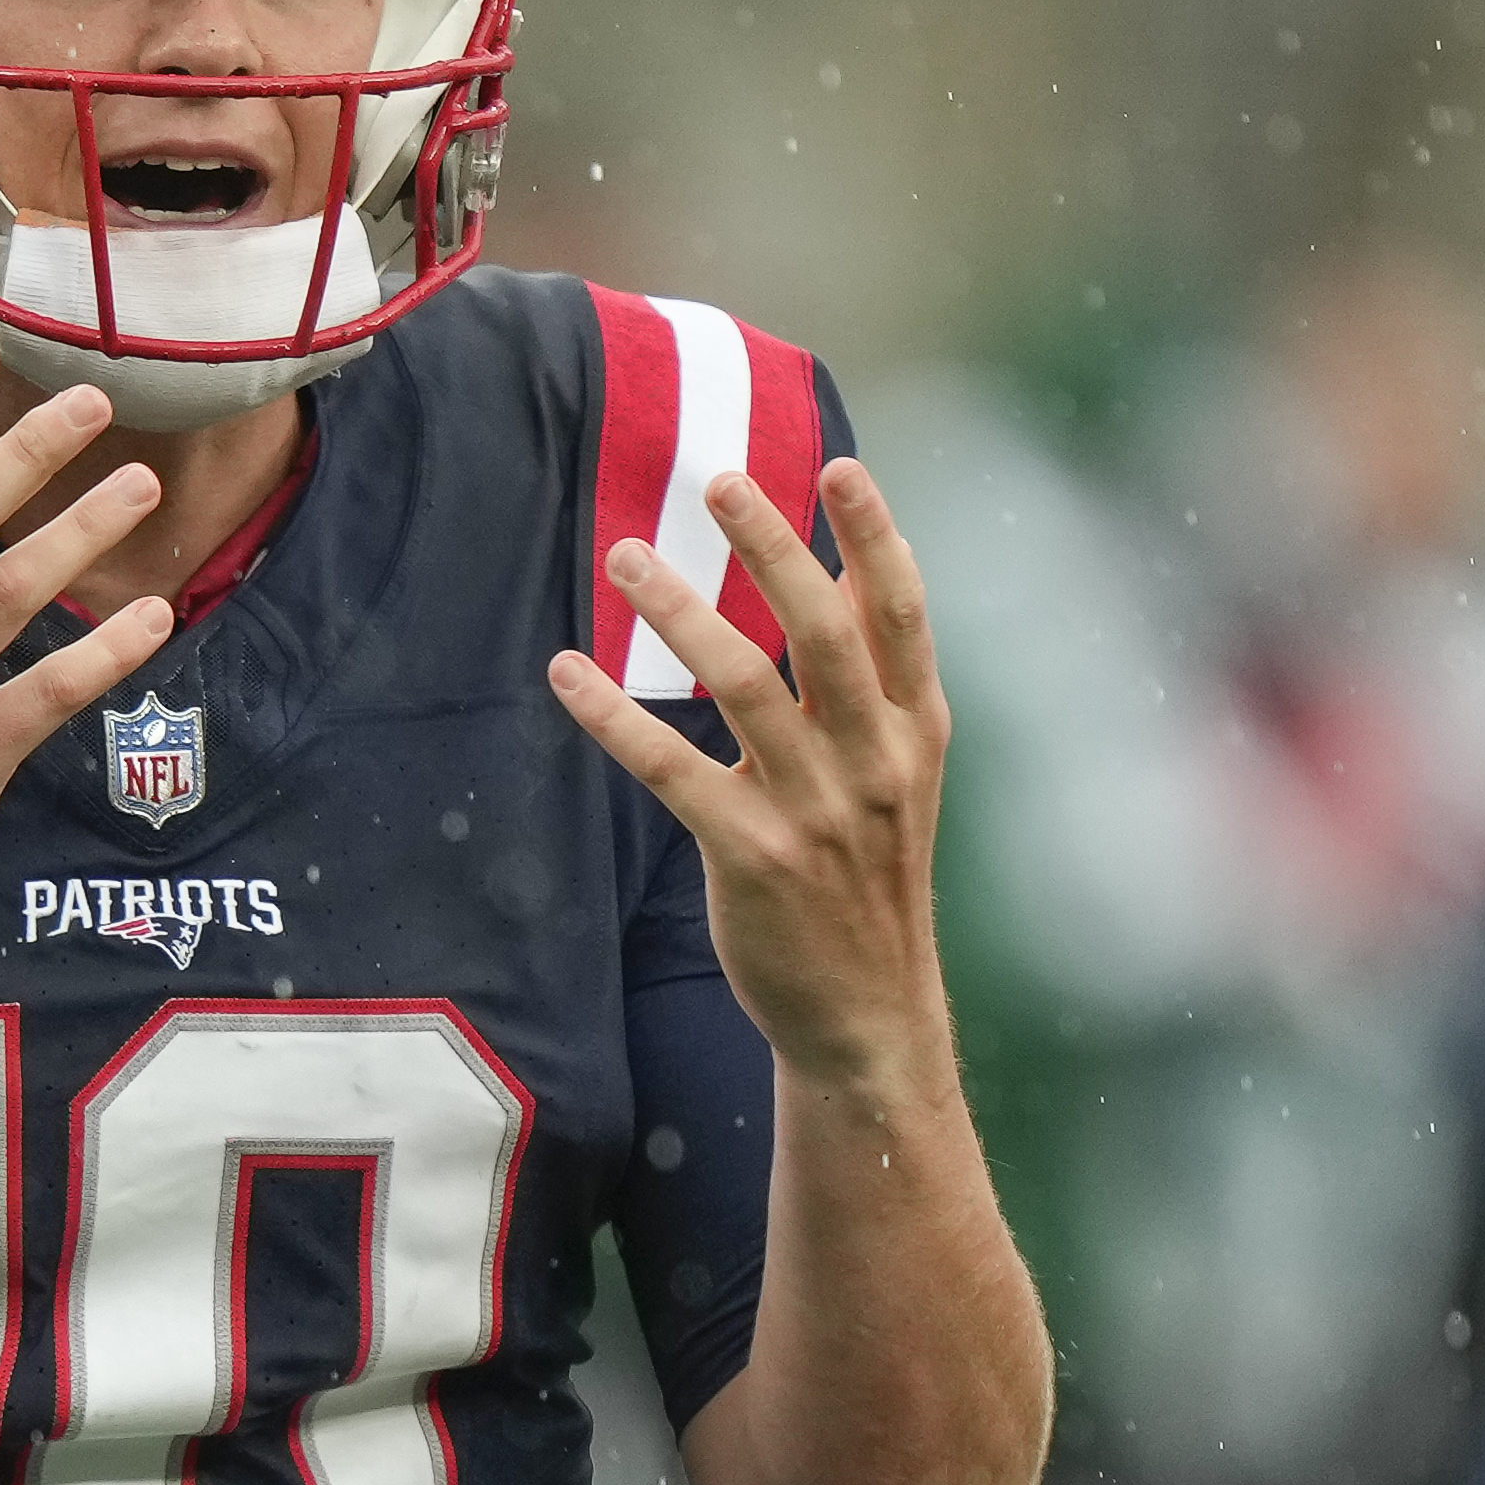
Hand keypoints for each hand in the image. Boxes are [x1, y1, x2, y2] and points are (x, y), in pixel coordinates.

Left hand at [546, 459, 954, 1095]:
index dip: (874, 538)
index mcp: (915, 733)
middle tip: (719, 480)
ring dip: (681, 610)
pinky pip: (673, 770)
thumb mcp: (899, 778)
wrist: (868, 1018)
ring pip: (744, 684)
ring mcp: (815, 812)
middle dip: (772, 547)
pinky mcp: (751, 858)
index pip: (902, 616)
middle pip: (822, 631)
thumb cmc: (870, 880)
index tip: (840, 467)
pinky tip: (569, 672)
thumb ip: (874, 685)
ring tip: (626, 554)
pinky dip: (615, 716)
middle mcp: (873, 763)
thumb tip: (844, 577)